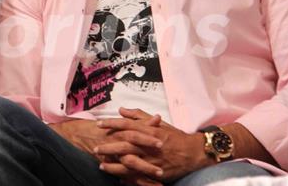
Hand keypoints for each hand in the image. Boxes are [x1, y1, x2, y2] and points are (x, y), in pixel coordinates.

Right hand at [49, 117, 164, 185]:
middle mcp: (118, 143)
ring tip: (160, 176)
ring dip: (146, 171)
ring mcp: (115, 156)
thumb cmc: (105, 130)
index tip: (162, 141)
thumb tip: (157, 118)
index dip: (148, 137)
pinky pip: (126, 176)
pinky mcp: (113, 166)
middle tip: (163, 161)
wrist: (82, 137)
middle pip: (134, 149)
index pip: (136, 132)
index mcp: (121, 131)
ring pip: (131, 165)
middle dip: (149, 157)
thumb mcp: (124, 122)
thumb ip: (140, 120)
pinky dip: (138, 182)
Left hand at [95, 108, 209, 182]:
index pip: (126, 124)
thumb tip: (121, 110)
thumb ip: (138, 116)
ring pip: (129, 162)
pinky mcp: (156, 171)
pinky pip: (138, 175)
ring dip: (114, 164)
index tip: (98, 124)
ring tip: (101, 164)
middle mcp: (149, 144)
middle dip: (108, 146)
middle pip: (124, 144)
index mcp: (149, 130)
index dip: (111, 124)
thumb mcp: (157, 122)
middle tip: (95, 148)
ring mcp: (152, 159)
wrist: (193, 152)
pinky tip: (116, 177)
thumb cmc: (174, 136)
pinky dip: (126, 177)